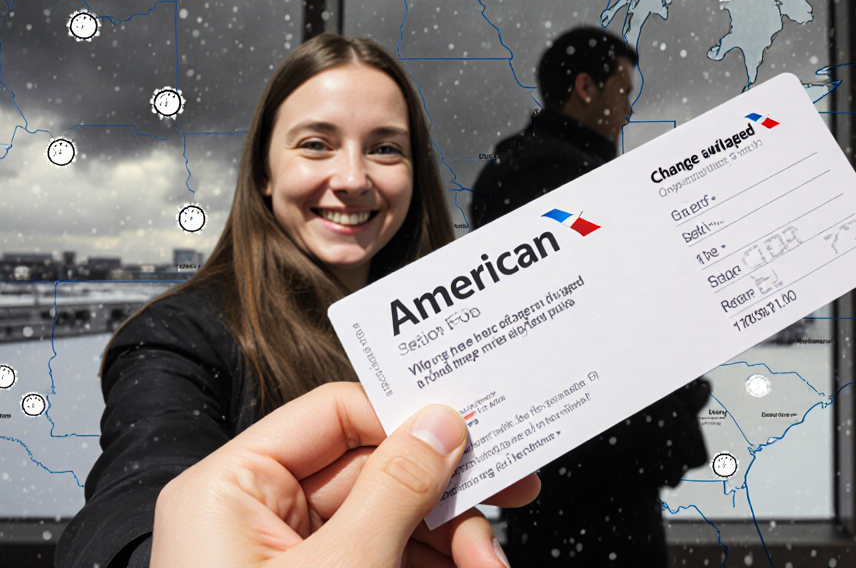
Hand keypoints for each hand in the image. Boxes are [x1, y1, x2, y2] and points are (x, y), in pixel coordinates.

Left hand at [150, 382, 538, 566]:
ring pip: (393, 519)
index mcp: (233, 489)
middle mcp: (260, 517)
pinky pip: (391, 560)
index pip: (333, 415)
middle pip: (374, 469)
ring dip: (452, 541)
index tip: (470, 426)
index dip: (405, 416)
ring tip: (491, 567)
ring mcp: (293, 561)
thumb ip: (396, 488)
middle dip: (444, 494)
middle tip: (510, 489)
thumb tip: (439, 426)